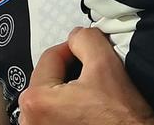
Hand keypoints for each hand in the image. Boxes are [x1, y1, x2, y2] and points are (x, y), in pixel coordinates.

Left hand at [19, 27, 153, 124]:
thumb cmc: (121, 118)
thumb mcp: (104, 63)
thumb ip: (85, 38)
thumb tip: (76, 36)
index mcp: (36, 101)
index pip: (51, 57)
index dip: (74, 48)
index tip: (89, 51)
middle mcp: (31, 120)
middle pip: (48, 77)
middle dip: (70, 70)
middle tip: (94, 73)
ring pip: (52, 96)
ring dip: (68, 89)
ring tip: (92, 93)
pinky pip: (54, 114)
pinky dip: (68, 107)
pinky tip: (88, 108)